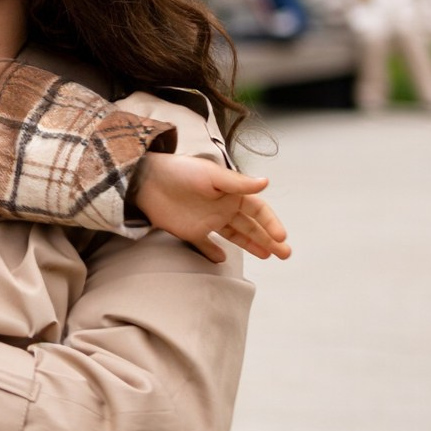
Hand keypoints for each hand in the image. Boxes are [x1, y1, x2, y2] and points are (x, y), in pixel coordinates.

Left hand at [135, 152, 291, 262]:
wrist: (145, 180)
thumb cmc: (179, 172)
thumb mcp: (210, 175)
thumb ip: (237, 183)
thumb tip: (266, 181)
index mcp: (230, 193)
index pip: (258, 209)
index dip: (270, 222)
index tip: (280, 237)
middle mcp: (222, 207)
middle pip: (251, 225)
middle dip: (269, 239)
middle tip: (285, 254)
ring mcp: (207, 220)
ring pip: (235, 235)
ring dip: (251, 245)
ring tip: (268, 256)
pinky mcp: (190, 231)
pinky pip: (205, 244)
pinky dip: (213, 251)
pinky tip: (223, 258)